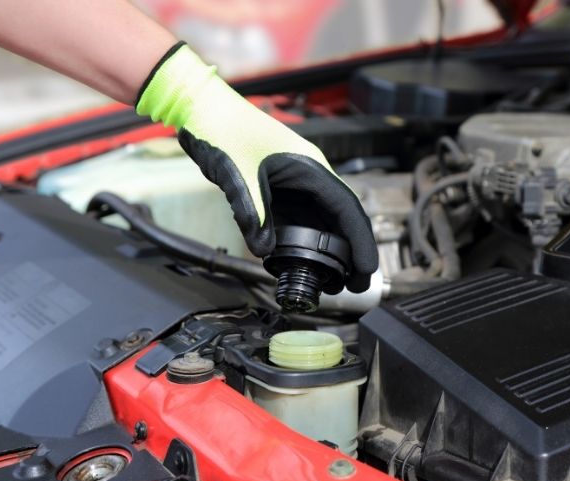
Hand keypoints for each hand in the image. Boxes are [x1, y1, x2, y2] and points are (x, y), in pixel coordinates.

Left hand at [136, 43, 377, 291]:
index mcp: (310, 167)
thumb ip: (251, 212)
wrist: (202, 109)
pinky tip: (300, 258)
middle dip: (351, 251)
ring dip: (330, 248)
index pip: (347, 208)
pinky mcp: (279, 188)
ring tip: (333, 278)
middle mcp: (309, 175)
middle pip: (340, 217)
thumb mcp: (236, 173)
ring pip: (321, 220)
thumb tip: (263, 251)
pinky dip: (303, 239)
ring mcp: (295, 182)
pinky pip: (298, 217)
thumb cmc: (223, 128)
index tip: (367, 268)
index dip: (360, 241)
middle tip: (355, 283)